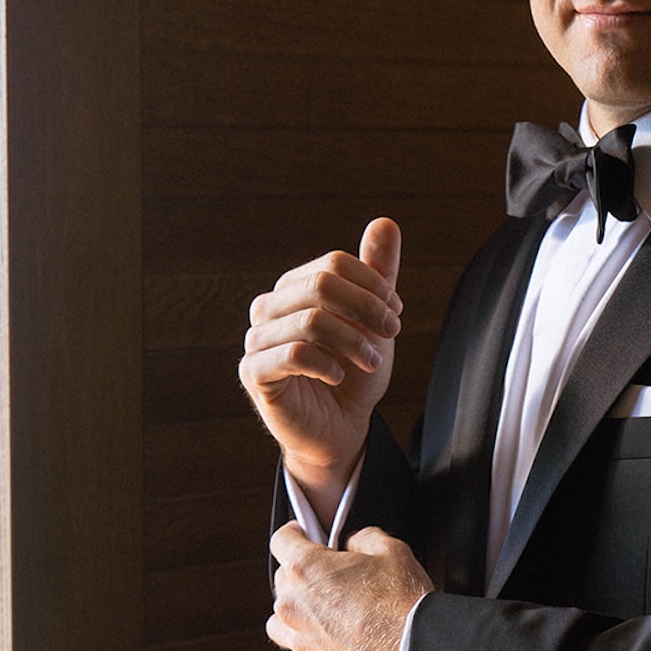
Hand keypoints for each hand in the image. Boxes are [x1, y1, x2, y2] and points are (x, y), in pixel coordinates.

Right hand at [240, 219, 402, 515]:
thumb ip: (377, 274)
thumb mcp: (373, 321)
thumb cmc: (354, 373)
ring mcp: (258, 340)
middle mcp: (269, 308)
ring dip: (353, 341)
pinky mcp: (255, 373)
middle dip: (367, 309)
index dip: (372, 285)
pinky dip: (326, 363)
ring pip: (310, 320)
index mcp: (294, 288)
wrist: (340, 428)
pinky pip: (292, 354)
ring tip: (372, 361)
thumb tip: (385, 222)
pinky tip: (340, 377)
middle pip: (321, 285)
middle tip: (391, 333)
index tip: (395, 313)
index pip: (333, 264)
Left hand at [267, 522, 432, 650]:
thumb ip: (362, 538)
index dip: (295, 534)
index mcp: (306, 569)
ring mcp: (300, 640)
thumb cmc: (404, 604)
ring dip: (296, 615)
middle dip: (302, 575)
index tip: (303, 536)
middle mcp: (294, 605)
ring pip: (278, 623)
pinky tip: (327, 644)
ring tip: (321, 615)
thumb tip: (354, 544)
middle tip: (332, 578)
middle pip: (282, 581)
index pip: (281, 541)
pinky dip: (307, 649)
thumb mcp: (391, 550)